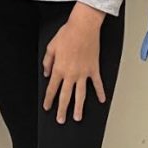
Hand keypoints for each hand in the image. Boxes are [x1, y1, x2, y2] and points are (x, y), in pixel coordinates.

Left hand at [42, 3, 106, 123]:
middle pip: (65, 96)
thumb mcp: (51, 47)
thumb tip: (46, 72)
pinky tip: (102, 100)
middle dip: (62, 110)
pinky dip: (100, 92)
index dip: (49, 100)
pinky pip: (97, 84)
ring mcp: (83, 73)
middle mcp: (71, 74)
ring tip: (78, 117)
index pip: (52, 89)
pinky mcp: (94, 69)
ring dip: (79, 107)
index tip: (47, 108)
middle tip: (61, 120)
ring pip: (81, 94)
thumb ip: (47, 61)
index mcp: (59, 68)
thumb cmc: (67, 34)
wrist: (83, 27)